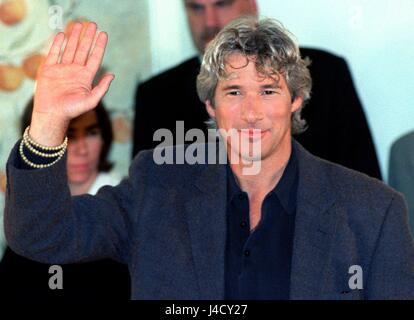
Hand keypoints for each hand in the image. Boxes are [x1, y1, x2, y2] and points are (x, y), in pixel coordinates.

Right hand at [30, 22, 113, 145]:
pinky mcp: (48, 70)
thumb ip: (102, 88)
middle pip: (83, 50)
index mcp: (85, 77)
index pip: (94, 57)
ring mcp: (62, 69)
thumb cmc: (72, 110)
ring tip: (79, 24)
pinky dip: (57, 44)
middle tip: (92, 24)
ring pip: (69, 49)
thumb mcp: (91, 101)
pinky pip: (53, 54)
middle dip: (88, 37)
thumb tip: (112, 75)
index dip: (99, 46)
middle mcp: (75, 71)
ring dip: (74, 37)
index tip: (103, 34)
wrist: (52, 114)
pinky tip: (61, 35)